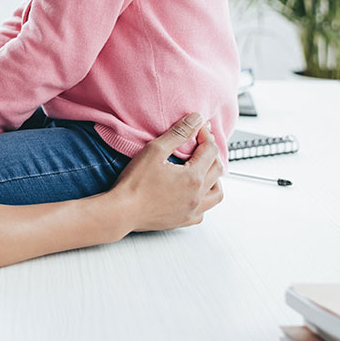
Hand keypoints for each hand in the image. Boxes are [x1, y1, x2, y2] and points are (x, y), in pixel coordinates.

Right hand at [110, 113, 223, 232]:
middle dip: (211, 153)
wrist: (122, 211)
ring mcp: (192, 210)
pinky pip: (203, 211)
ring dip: (214, 178)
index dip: (205, 135)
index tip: (198, 128)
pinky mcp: (183, 220)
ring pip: (216, 194)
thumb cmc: (135, 184)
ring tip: (204, 169)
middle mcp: (197, 195)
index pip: (210, 150)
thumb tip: (196, 120)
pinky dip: (204, 200)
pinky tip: (194, 194)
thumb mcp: (155, 150)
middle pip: (217, 169)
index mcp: (193, 177)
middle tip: (201, 143)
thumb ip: (178, 133)